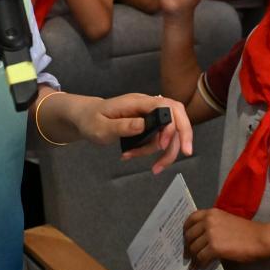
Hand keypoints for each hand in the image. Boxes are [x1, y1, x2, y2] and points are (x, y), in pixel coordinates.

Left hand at [72, 92, 192, 172]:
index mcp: (138, 102)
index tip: (165, 145)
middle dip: (181, 137)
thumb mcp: (101, 127)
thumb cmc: (91, 120)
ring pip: (169, 132)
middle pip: (176, 118)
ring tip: (152, 167)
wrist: (85, 118)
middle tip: (183, 155)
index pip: (167, 106)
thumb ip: (122, 126)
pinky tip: (134, 156)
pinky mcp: (148, 125)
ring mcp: (149, 115)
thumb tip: (143, 125)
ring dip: (164, 152)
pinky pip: (158, 138)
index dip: (174, 124)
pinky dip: (151, 151)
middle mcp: (147, 106)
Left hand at [183, 208, 266, 268]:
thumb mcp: (226, 220)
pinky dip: (199, 264)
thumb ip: (212, 225)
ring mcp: (210, 234)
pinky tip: (200, 268)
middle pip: (189, 235)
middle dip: (187, 247)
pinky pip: (201, 258)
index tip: (185, 239)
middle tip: (188, 256)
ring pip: (194, 248)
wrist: (260, 239)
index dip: (185, 230)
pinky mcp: (214, 247)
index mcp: (212, 213)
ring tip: (193, 265)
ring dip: (193, 258)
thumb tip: (200, 238)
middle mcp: (208, 221)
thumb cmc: (247, 232)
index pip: (191, 219)